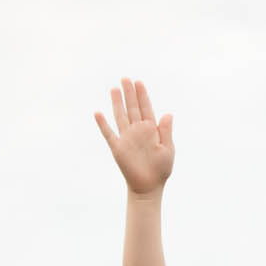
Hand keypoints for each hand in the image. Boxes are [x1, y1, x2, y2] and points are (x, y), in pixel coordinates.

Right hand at [95, 78, 174, 195]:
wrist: (149, 187)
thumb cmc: (161, 170)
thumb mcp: (168, 150)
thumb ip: (166, 132)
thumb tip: (168, 114)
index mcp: (151, 130)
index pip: (146, 108)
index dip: (142, 95)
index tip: (138, 82)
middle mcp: (137, 131)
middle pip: (132, 108)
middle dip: (129, 93)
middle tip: (125, 78)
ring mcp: (126, 138)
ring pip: (120, 116)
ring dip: (117, 103)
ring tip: (114, 89)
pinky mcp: (118, 148)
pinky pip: (108, 134)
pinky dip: (103, 124)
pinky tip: (98, 113)